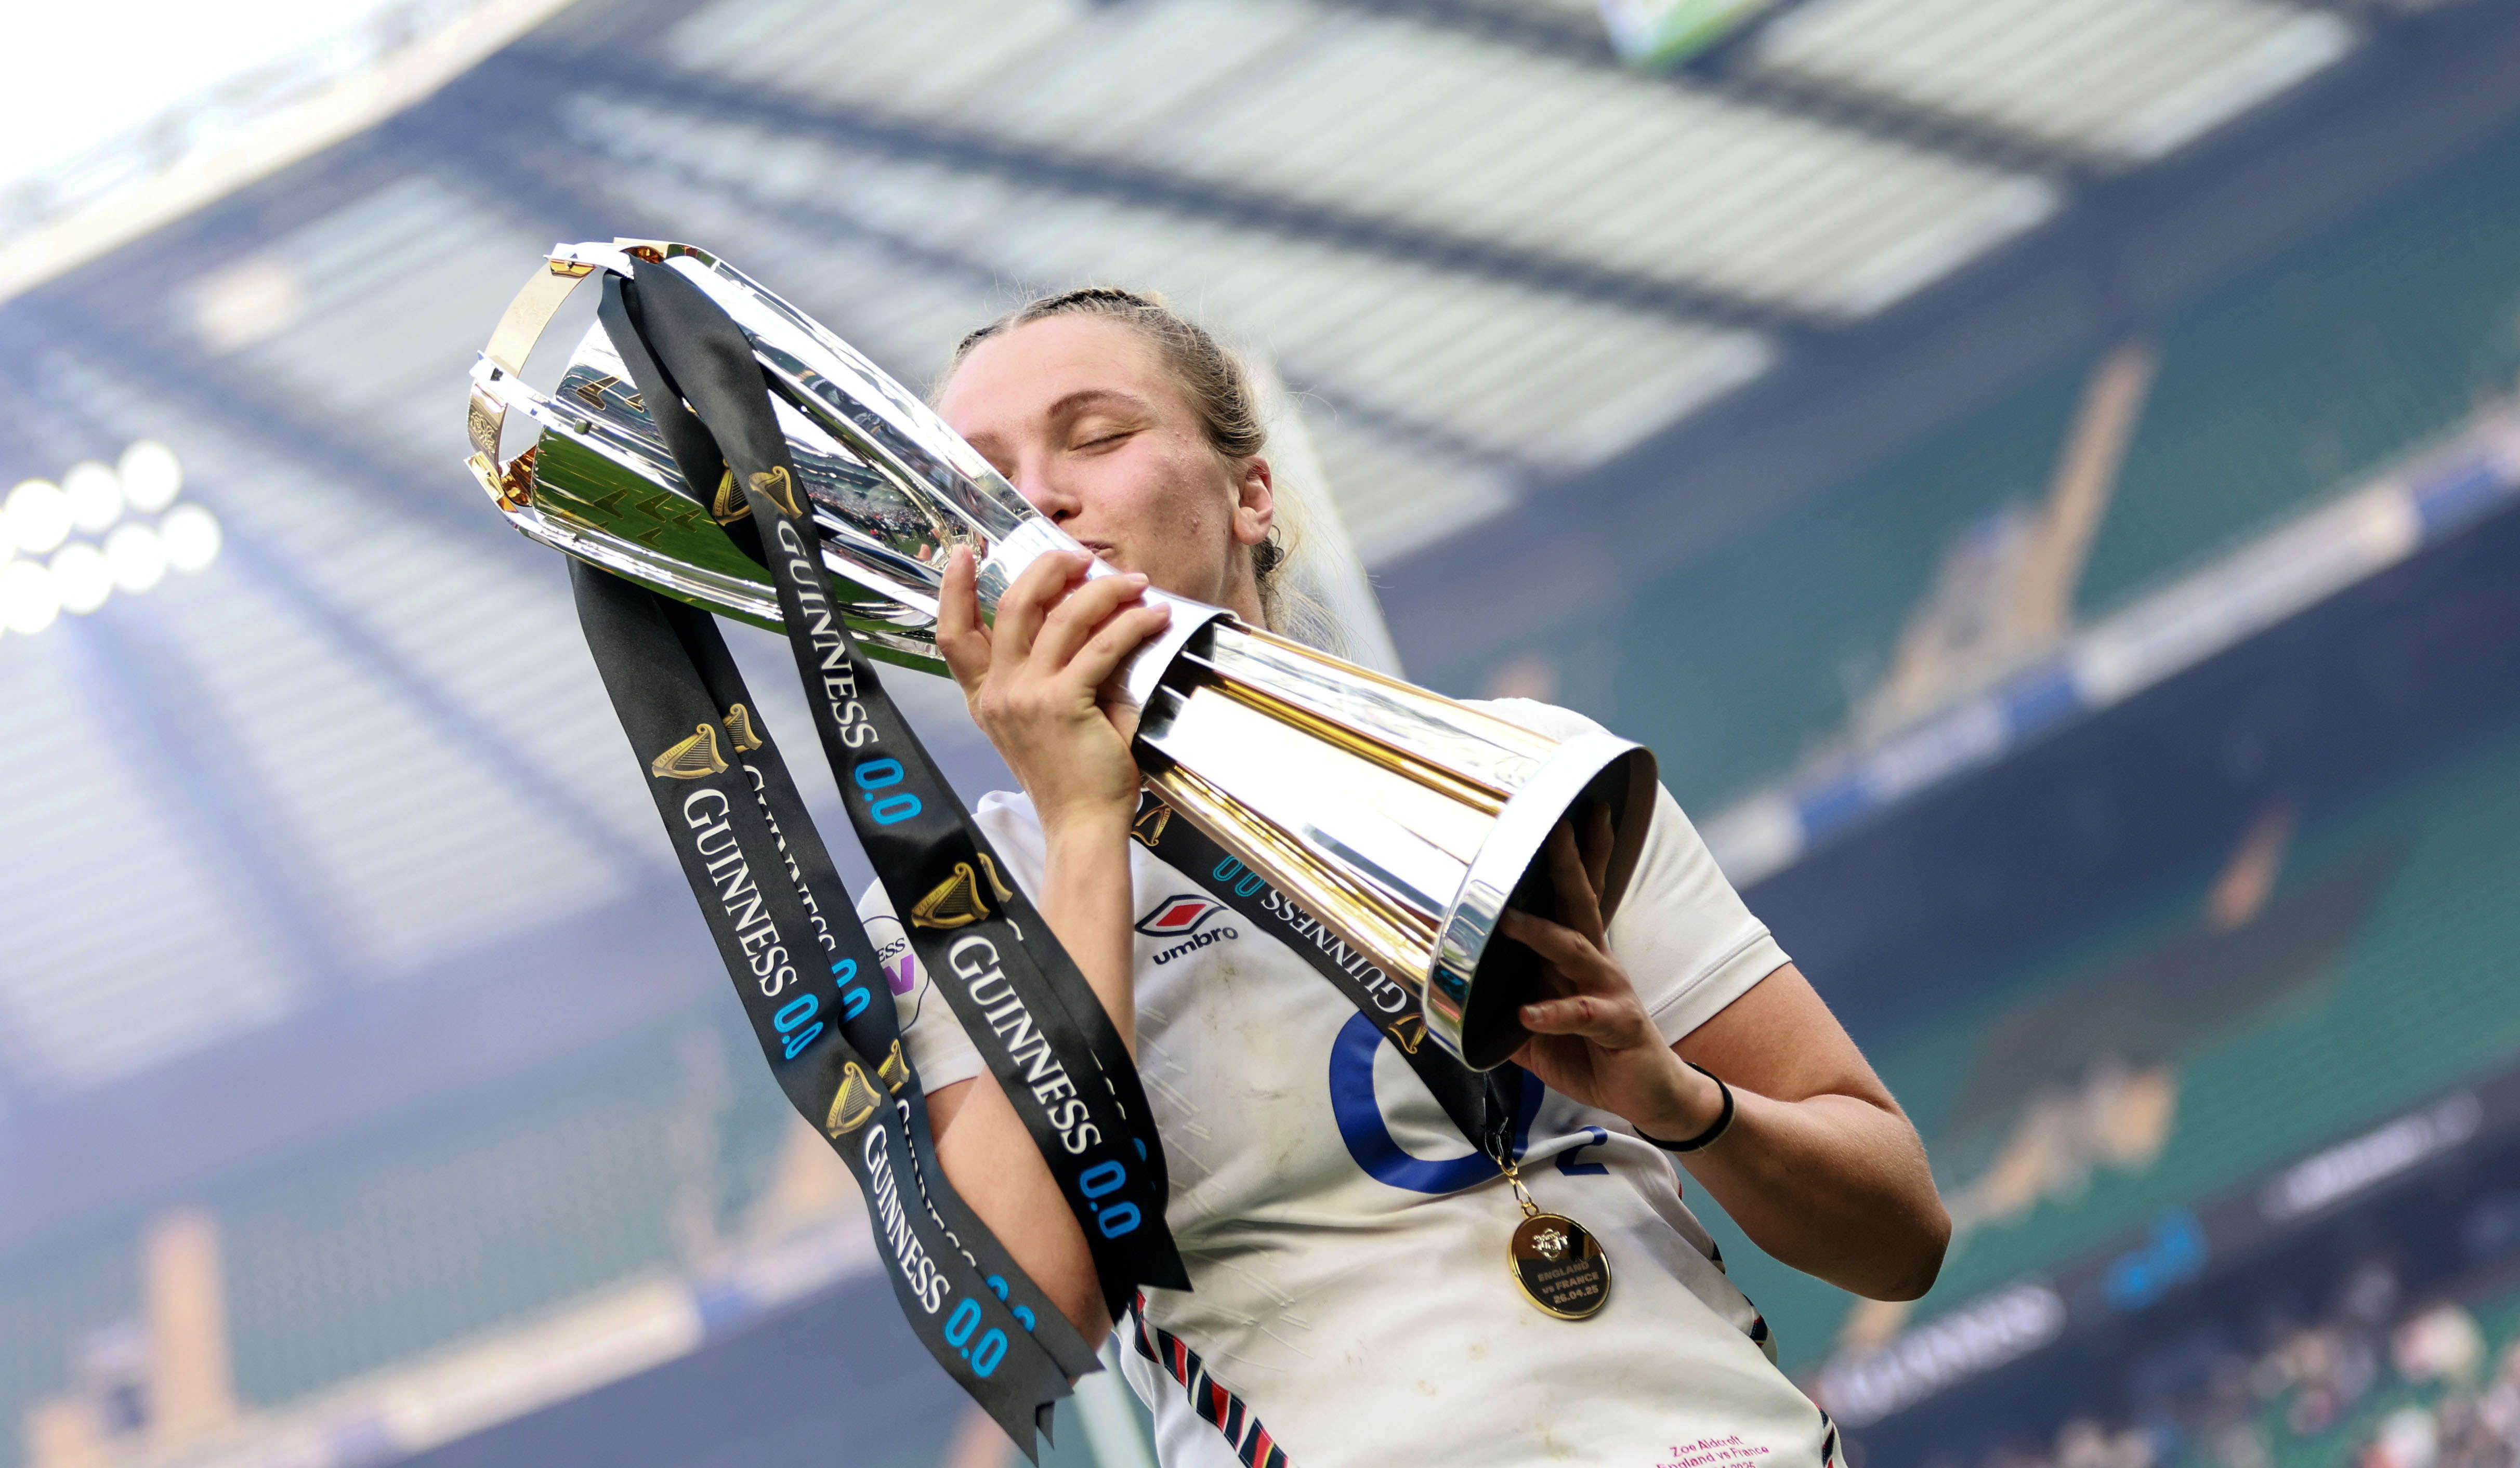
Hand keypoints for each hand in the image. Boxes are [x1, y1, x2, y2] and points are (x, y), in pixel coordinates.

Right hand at [936, 547, 1171, 830]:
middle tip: (1080, 558)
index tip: (965, 553)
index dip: (954, 589)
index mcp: (984, 698)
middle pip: (1014, 605)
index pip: (953, 634)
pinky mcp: (1065, 704)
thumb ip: (1036, 678)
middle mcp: (999, 692)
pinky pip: (1102, 645)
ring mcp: (1028, 696)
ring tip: (1135, 584)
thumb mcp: (1032, 725)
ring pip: (1064, 616)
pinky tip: (1155, 617)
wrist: (1081, 823)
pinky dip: (1133, 623)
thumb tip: (1075, 622)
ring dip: (1104, 589)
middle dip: (1050, 568)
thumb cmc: (1067, 777)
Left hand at [1503, 806, 1724, 1141]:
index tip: (1562, 814)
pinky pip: (1582, 1015)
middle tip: (1557, 825)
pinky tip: (1529, 1013)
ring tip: (1512, 919)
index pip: (1574, 897)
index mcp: (1578, 957)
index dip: (1572, 856)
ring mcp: (1611, 991)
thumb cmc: (1594, 1054)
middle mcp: (1597, 963)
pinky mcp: (1618, 1025)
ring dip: (1543, 934)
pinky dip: (1553, 1013)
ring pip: (1577, 951)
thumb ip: (1498, 1013)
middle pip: (1582, 903)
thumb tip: (1448, 1001)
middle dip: (1569, 864)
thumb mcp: (1536, 1033)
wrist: (1649, 1094)